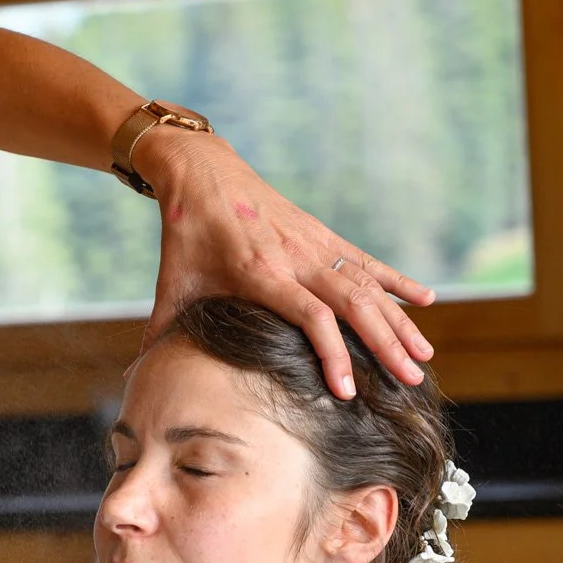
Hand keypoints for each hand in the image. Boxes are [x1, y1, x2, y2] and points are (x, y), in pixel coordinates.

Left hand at [136, 128, 434, 398]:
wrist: (200, 171)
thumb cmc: (185, 233)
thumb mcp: (172, 284)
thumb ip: (161, 331)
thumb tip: (136, 376)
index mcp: (260, 273)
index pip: (310, 317)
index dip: (332, 354)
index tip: (349, 391)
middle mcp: (295, 257)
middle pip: (352, 304)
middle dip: (385, 344)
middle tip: (410, 381)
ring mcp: (314, 243)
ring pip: (367, 285)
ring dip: (399, 321)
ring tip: (424, 355)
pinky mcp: (322, 234)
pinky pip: (366, 261)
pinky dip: (396, 281)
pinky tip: (425, 299)